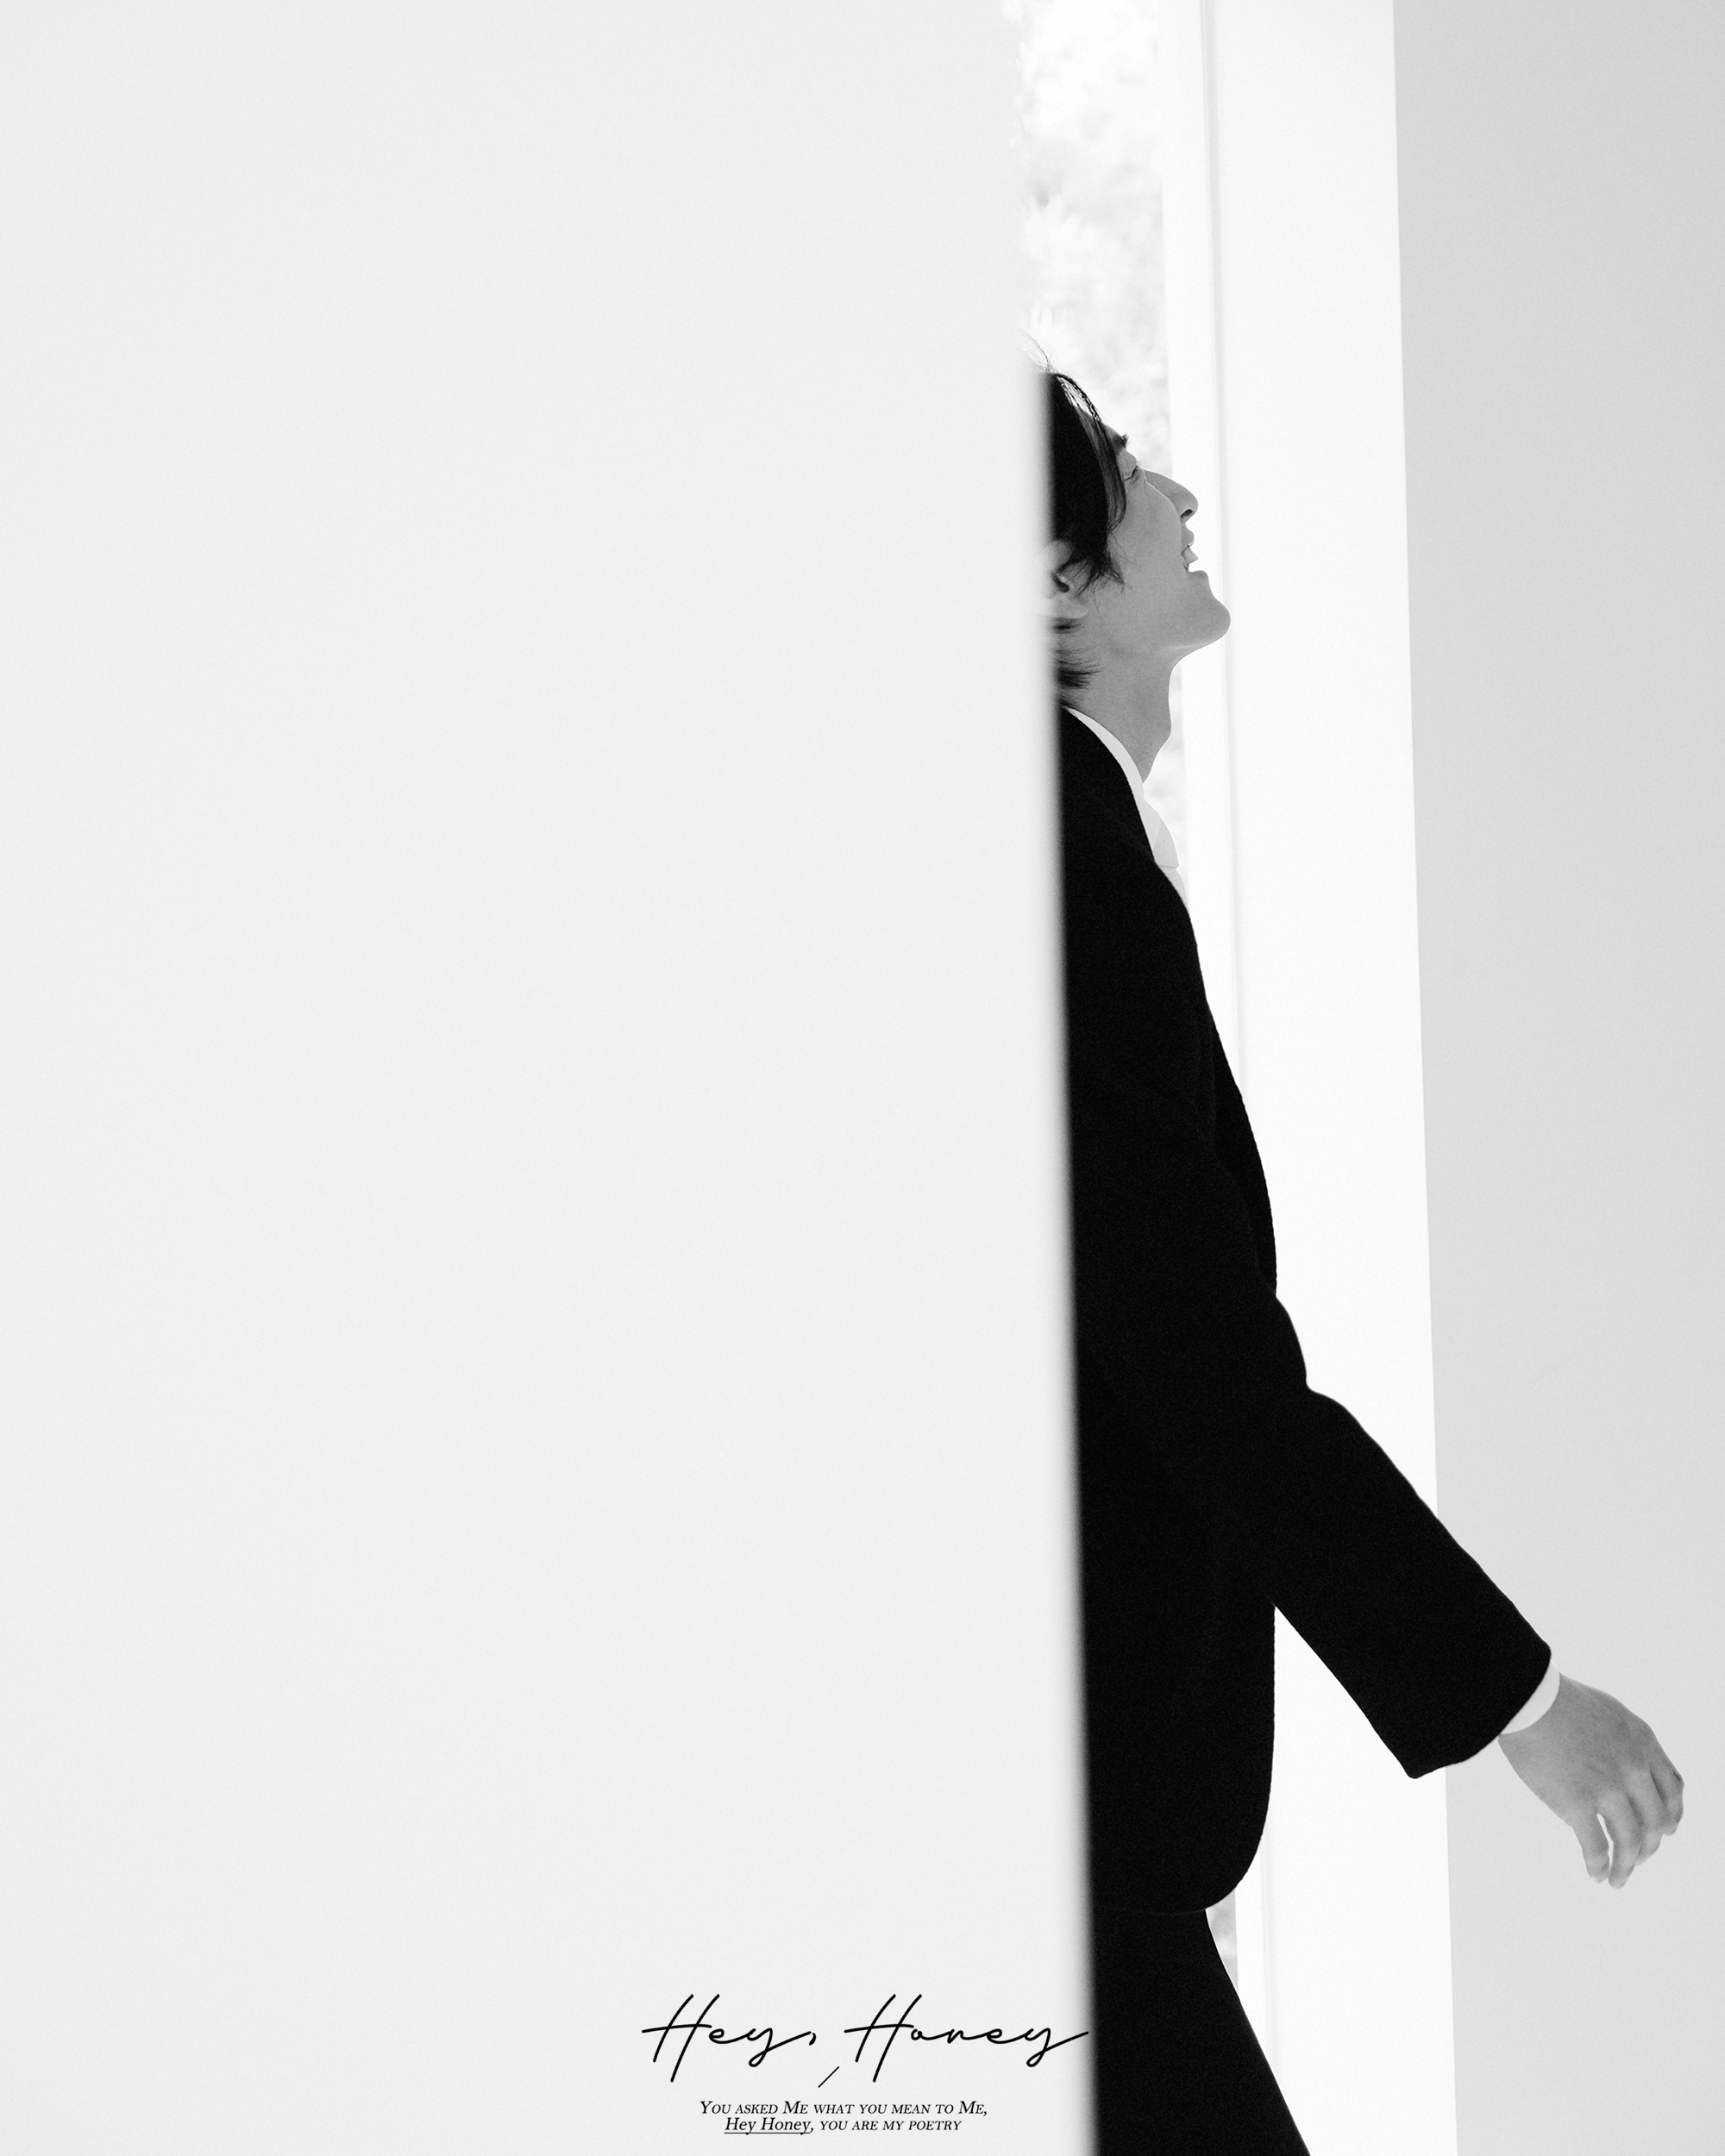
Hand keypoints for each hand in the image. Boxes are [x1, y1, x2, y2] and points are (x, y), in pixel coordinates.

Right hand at [1498, 1673, 1683, 1888]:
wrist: (1527, 1698)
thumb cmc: (1558, 1700)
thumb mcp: (1609, 1712)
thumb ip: (1627, 1741)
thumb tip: (1627, 1764)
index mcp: (1643, 1743)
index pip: (1672, 1789)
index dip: (1671, 1815)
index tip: (1665, 1830)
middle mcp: (1633, 1768)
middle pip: (1655, 1821)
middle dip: (1649, 1846)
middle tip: (1639, 1858)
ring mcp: (1606, 1788)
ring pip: (1630, 1841)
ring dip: (1627, 1866)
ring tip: (1619, 1879)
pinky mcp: (1576, 1804)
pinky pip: (1596, 1847)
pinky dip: (1599, 1866)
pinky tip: (1596, 1875)